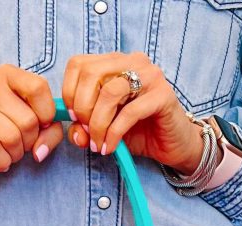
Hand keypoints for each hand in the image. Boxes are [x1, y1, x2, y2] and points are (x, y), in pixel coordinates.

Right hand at [0, 65, 64, 182]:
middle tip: (21, 145)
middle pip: (27, 119)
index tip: (42, 126)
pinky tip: (0, 161)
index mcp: (8, 74)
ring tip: (10, 153)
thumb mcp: (35, 126)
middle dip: (30, 142)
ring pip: (10, 137)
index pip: (37, 88)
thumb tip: (40, 151)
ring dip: (15, 154)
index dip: (47, 114)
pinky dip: (2, 161)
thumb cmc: (7, 131)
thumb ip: (50, 132)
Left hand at [62, 52, 206, 174]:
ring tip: (98, 143)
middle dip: (82, 108)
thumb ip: (84, 128)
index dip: (69, 92)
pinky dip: (114, 133)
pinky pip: (129, 112)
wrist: (172, 145)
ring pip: (109, 92)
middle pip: (90, 74)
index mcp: (114, 63)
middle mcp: (132, 62)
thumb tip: (75, 131)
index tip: (73, 118)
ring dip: (98, 123)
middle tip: (87, 132)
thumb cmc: (138, 132)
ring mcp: (150, 75)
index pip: (78, 64)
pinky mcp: (163, 95)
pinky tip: (111, 147)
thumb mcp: (103, 130)